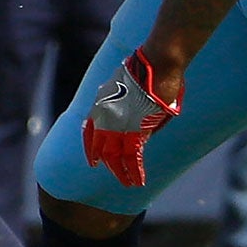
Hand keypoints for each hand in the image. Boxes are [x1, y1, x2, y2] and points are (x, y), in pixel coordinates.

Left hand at [82, 48, 179, 187]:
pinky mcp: (137, 131)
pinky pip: (133, 157)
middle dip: (107, 163)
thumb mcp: (123, 84)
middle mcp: (105, 116)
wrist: (156, 63)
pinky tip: (138, 181)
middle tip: (112, 173)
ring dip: (122, 172)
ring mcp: (119, 125)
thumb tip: (131, 118)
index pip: (89, 130)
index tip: (92, 158)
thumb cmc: (146, 68)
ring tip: (128, 184)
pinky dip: (135, 171)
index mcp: (101, 103)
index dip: (90, 146)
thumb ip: (122, 102)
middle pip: (102, 147)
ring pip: (117, 157)